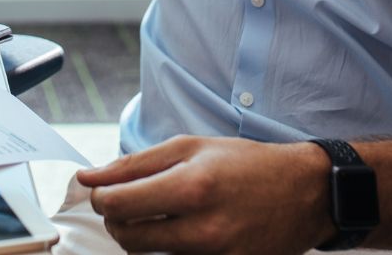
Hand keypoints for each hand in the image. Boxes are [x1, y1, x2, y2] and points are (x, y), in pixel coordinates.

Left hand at [78, 135, 333, 253]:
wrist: (301, 193)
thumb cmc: (244, 163)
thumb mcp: (191, 147)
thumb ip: (136, 163)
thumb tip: (90, 177)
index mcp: (191, 186)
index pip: (120, 204)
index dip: (102, 198)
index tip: (102, 191)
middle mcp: (202, 229)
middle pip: (128, 236)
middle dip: (118, 217)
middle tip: (130, 200)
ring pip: (147, 254)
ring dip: (140, 234)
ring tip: (159, 212)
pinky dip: (168, 248)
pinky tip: (182, 230)